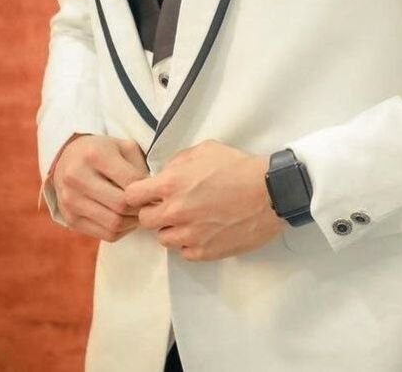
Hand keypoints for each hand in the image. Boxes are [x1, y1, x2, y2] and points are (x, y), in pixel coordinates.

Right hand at [51, 134, 149, 241]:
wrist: (67, 159)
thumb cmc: (103, 152)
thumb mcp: (123, 147)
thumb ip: (139, 166)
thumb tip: (154, 193)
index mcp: (94, 154)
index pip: (131, 181)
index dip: (148, 189)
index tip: (156, 191)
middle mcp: (77, 177)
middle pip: (121, 205)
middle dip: (141, 207)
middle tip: (150, 205)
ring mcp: (70, 200)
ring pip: (114, 223)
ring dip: (133, 222)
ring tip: (139, 212)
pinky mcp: (70, 219)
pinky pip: (105, 234)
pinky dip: (122, 230)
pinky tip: (126, 219)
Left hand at [124, 139, 285, 260]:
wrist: (270, 192)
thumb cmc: (238, 166)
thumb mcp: (205, 149)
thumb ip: (177, 162)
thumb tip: (164, 174)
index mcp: (171, 184)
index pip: (131, 196)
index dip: (137, 194)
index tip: (147, 193)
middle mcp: (175, 212)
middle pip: (144, 220)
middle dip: (154, 211)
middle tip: (172, 204)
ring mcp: (189, 235)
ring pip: (163, 239)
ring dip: (172, 228)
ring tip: (191, 218)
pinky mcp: (204, 252)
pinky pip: (184, 252)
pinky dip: (190, 242)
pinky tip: (204, 229)